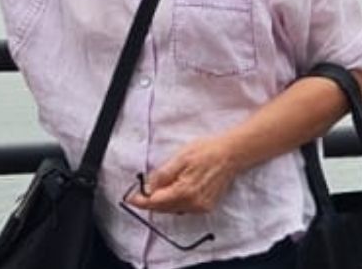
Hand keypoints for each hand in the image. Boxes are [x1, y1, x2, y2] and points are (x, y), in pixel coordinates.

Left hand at [124, 135, 241, 214]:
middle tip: (140, 191)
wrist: (231, 154)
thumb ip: (163, 175)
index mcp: (185, 191)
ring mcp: (201, 207)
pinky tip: (175, 189)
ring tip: (160, 186)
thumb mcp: (180, 157)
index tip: (130, 198)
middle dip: (151, 201)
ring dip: (163, 201)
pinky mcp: (206, 207)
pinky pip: (184, 208)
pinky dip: (175, 201)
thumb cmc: (207, 151)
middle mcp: (193, 204)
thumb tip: (148, 187)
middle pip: (163, 208)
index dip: (141, 201)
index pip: (156, 202)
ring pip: (173, 209)